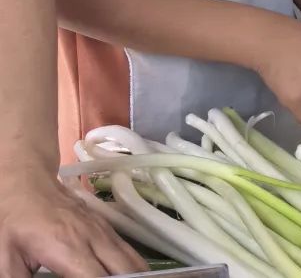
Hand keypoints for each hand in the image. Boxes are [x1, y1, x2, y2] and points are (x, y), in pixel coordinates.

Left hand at [0, 168, 146, 277]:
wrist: (26, 183)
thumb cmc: (12, 221)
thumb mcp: (5, 259)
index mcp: (68, 248)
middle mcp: (93, 238)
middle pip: (124, 269)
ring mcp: (102, 230)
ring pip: (131, 258)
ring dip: (137, 274)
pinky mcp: (105, 226)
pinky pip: (127, 249)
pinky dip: (135, 264)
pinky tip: (137, 275)